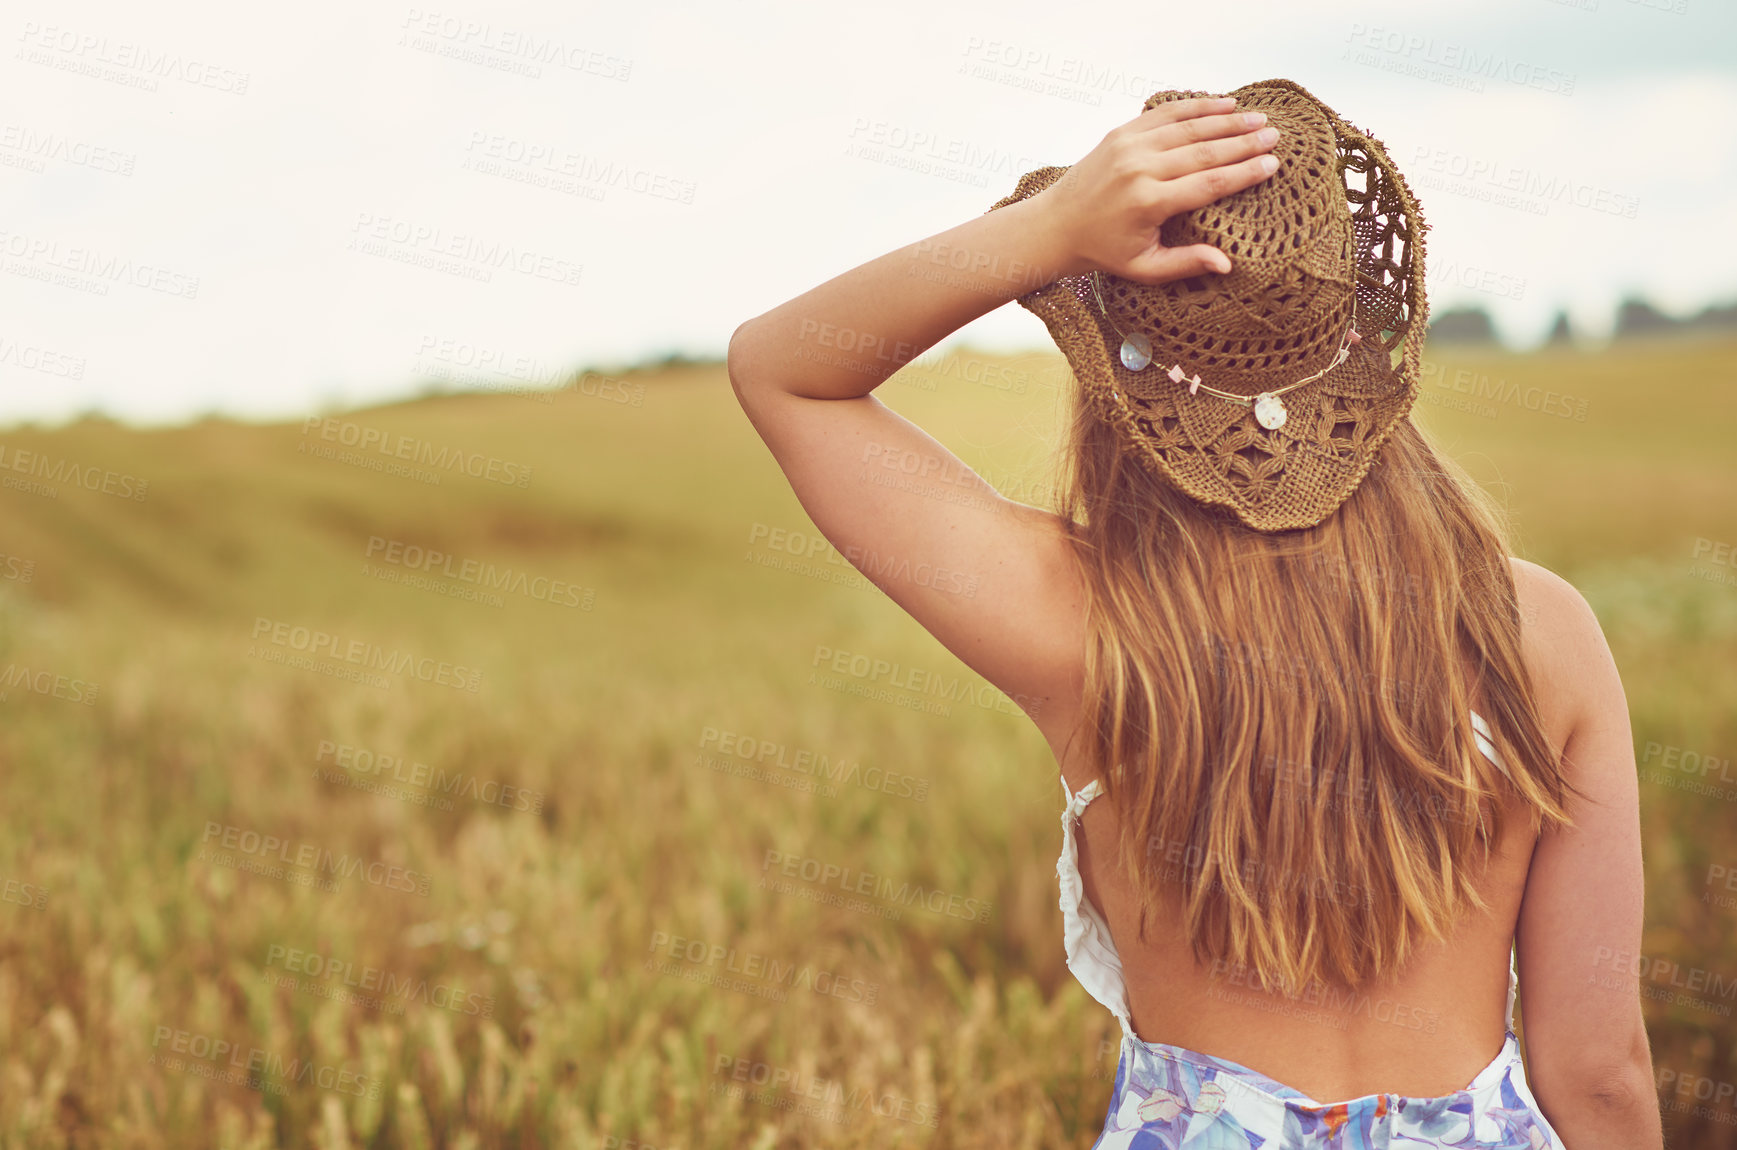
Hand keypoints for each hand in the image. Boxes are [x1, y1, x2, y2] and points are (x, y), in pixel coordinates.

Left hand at [1033, 96, 1280, 284]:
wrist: (1056, 226)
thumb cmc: (1104, 252)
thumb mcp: (1144, 268)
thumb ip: (1186, 263)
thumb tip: (1227, 265)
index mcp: (1149, 203)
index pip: (1209, 183)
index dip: (1245, 173)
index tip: (1273, 165)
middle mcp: (1140, 169)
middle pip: (1204, 150)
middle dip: (1244, 142)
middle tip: (1275, 136)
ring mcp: (1129, 146)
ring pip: (1188, 127)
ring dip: (1227, 120)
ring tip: (1258, 118)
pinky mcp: (1121, 133)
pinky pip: (1165, 113)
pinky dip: (1195, 106)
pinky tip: (1223, 103)